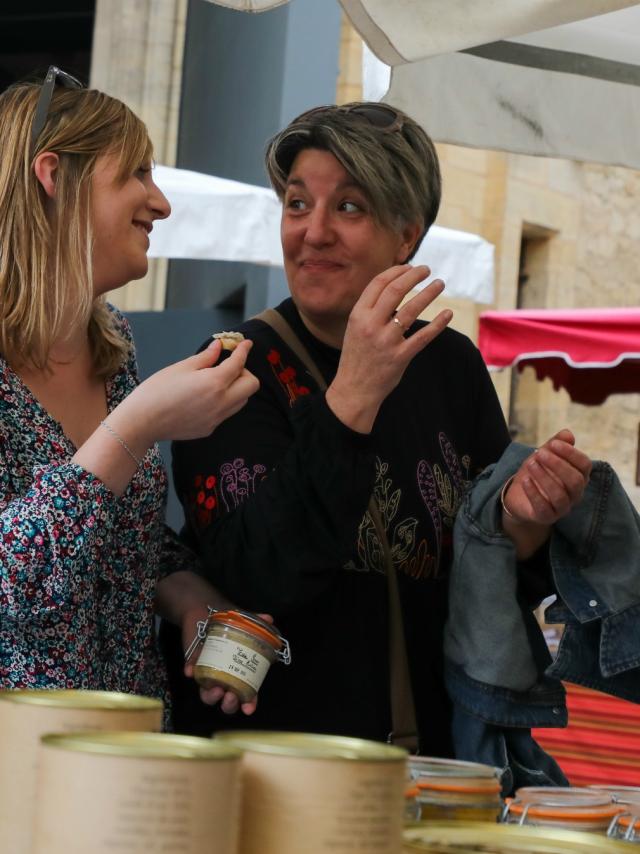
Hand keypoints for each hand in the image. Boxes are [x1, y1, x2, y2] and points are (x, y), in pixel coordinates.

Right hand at [117, 339, 259, 447]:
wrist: (142, 422)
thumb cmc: (157, 391)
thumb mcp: (181, 368)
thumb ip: (206, 357)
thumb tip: (219, 346)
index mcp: (214, 383)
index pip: (239, 364)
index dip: (244, 351)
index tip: (246, 344)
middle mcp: (221, 402)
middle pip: (252, 385)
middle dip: (244, 372)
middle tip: (229, 366)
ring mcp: (217, 418)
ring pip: (242, 401)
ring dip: (237, 388)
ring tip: (216, 381)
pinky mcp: (210, 429)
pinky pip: (226, 412)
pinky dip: (224, 401)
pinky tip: (204, 397)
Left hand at [182, 606, 273, 715]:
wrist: (203, 611)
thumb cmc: (227, 622)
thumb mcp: (244, 622)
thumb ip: (257, 622)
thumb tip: (269, 619)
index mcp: (240, 672)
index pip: (247, 693)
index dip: (249, 703)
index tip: (249, 708)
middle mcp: (224, 677)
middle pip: (227, 701)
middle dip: (229, 705)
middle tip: (230, 696)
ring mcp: (208, 673)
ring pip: (208, 696)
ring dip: (211, 697)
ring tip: (215, 688)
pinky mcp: (193, 664)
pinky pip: (192, 672)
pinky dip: (192, 672)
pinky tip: (191, 670)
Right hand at [326, 265, 451, 431]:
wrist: (354, 390)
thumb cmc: (357, 357)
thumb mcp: (355, 329)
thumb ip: (371, 310)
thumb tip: (395, 287)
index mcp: (358, 315)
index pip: (378, 283)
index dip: (397, 271)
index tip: (410, 267)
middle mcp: (370, 325)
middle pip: (395, 290)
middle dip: (414, 275)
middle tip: (427, 270)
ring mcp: (386, 341)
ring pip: (411, 309)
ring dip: (429, 293)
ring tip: (439, 284)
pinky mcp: (400, 357)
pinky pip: (423, 336)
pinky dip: (438, 323)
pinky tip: (447, 314)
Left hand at [503, 429, 591, 526]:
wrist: (520, 495)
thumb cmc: (537, 472)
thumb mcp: (544, 455)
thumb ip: (555, 444)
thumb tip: (568, 434)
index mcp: (579, 476)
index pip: (584, 465)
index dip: (571, 453)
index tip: (554, 444)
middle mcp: (575, 493)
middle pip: (575, 481)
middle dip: (557, 465)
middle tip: (539, 453)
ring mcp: (562, 507)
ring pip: (559, 495)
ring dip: (544, 477)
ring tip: (530, 464)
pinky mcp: (547, 517)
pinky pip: (543, 507)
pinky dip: (534, 493)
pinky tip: (525, 480)